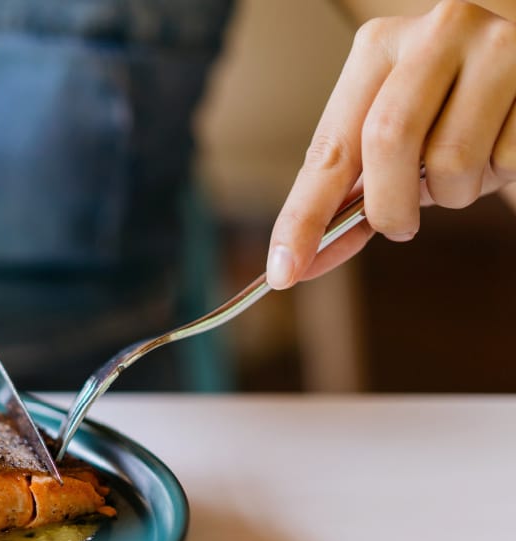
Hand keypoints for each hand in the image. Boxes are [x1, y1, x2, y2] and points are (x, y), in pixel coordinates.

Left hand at [267, 0, 515, 288]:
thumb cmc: (448, 109)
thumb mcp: (393, 138)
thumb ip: (349, 195)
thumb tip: (296, 265)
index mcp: (378, 48)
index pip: (328, 148)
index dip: (303, 216)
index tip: (284, 271)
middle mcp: (435, 33)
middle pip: (387, 140)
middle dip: (388, 205)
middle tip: (399, 226)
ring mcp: (496, 48)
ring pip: (454, 160)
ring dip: (453, 193)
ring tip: (462, 170)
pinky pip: (509, 160)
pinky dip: (500, 174)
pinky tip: (500, 146)